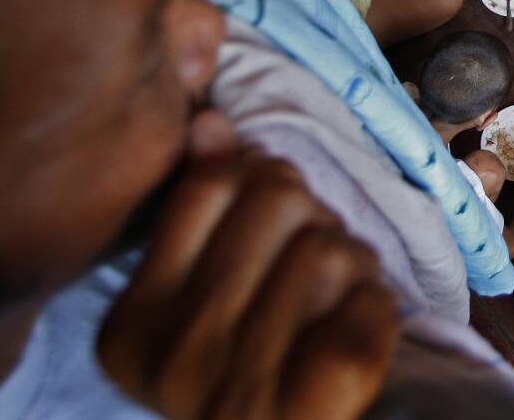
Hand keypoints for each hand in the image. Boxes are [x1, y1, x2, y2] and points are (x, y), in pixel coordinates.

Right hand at [98, 154, 398, 419]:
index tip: (270, 222)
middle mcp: (177, 358)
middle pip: (278, 197)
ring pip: (332, 244)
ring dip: (351, 262)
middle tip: (309, 265)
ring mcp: (243, 386)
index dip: (261, 181)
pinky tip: (356, 329)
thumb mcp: (202, 292)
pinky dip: (378, 302)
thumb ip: (200, 207)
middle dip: (311, 217)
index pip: (212, 185)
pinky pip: (371, 297)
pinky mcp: (318, 399)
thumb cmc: (253, 361)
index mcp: (135, 324)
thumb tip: (212, 122)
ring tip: (333, 302)